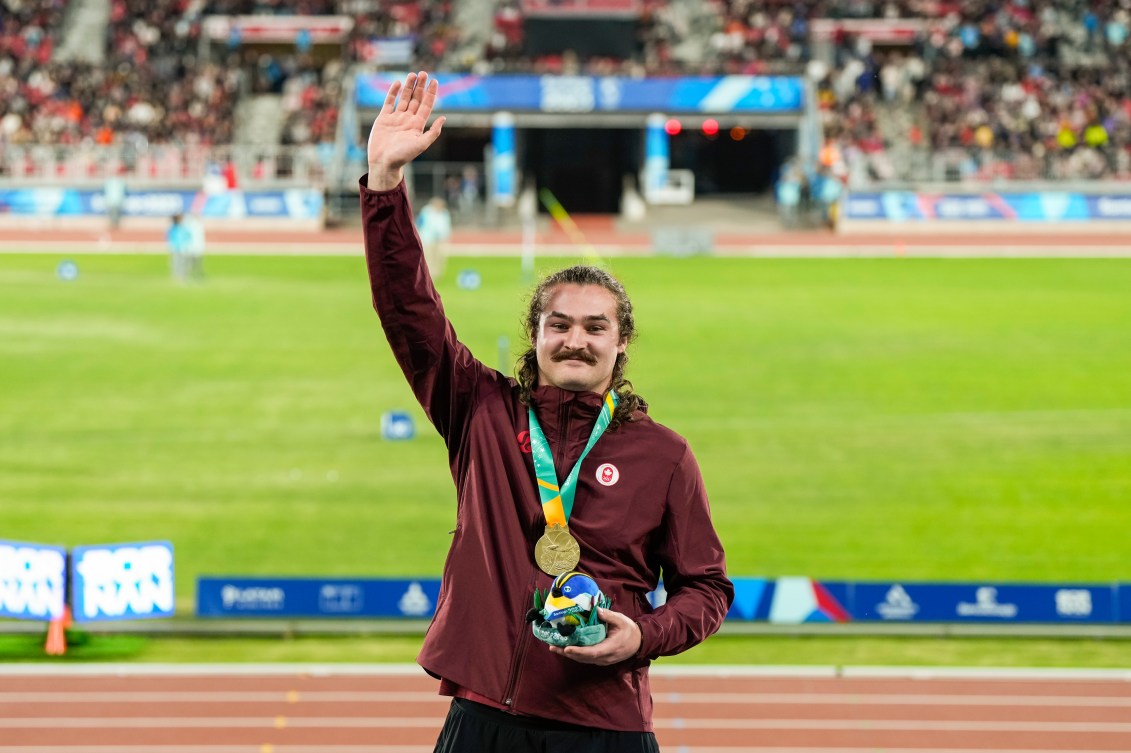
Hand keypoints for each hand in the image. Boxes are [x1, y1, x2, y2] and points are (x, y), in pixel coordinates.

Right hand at [366, 71, 445, 190]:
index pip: (426, 105)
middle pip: (416, 99)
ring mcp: (396, 118)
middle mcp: (407, 120)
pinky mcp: (383, 118)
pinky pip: (389, 102)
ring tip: (413, 74)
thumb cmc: (403, 156)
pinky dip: (393, 93)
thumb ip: (432, 132)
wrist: (383, 163)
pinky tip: (398, 83)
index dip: (431, 93)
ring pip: (404, 99)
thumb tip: (443, 118)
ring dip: (409, 87)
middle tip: (424, 73)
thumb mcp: (420, 144)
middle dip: (420, 86)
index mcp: (417, 125)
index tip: (435, 81)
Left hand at [548, 608, 641, 665]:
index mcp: (610, 648)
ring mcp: (602, 660)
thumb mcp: (621, 620)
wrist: (639, 642)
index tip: (567, 648)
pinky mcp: (600, 659)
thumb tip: (596, 609)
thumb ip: (608, 616)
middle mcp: (604, 657)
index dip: (579, 651)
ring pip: (583, 659)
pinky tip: (565, 648)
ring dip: (568, 654)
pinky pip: (585, 658)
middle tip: (553, 647)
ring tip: (554, 647)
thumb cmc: (629, 630)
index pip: (592, 652)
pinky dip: (575, 654)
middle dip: (567, 653)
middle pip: (583, 658)